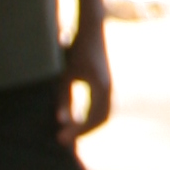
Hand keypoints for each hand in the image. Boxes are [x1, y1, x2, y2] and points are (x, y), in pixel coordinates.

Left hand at [62, 22, 112, 136]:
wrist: (90, 29)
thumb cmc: (75, 49)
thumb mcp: (65, 75)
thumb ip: (63, 98)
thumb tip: (61, 122)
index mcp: (101, 88)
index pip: (92, 119)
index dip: (77, 131)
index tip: (61, 139)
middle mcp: (108, 88)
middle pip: (101, 119)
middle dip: (83, 132)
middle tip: (63, 140)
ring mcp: (108, 85)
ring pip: (103, 113)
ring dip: (88, 125)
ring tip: (69, 133)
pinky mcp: (104, 82)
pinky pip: (101, 106)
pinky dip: (90, 116)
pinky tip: (76, 119)